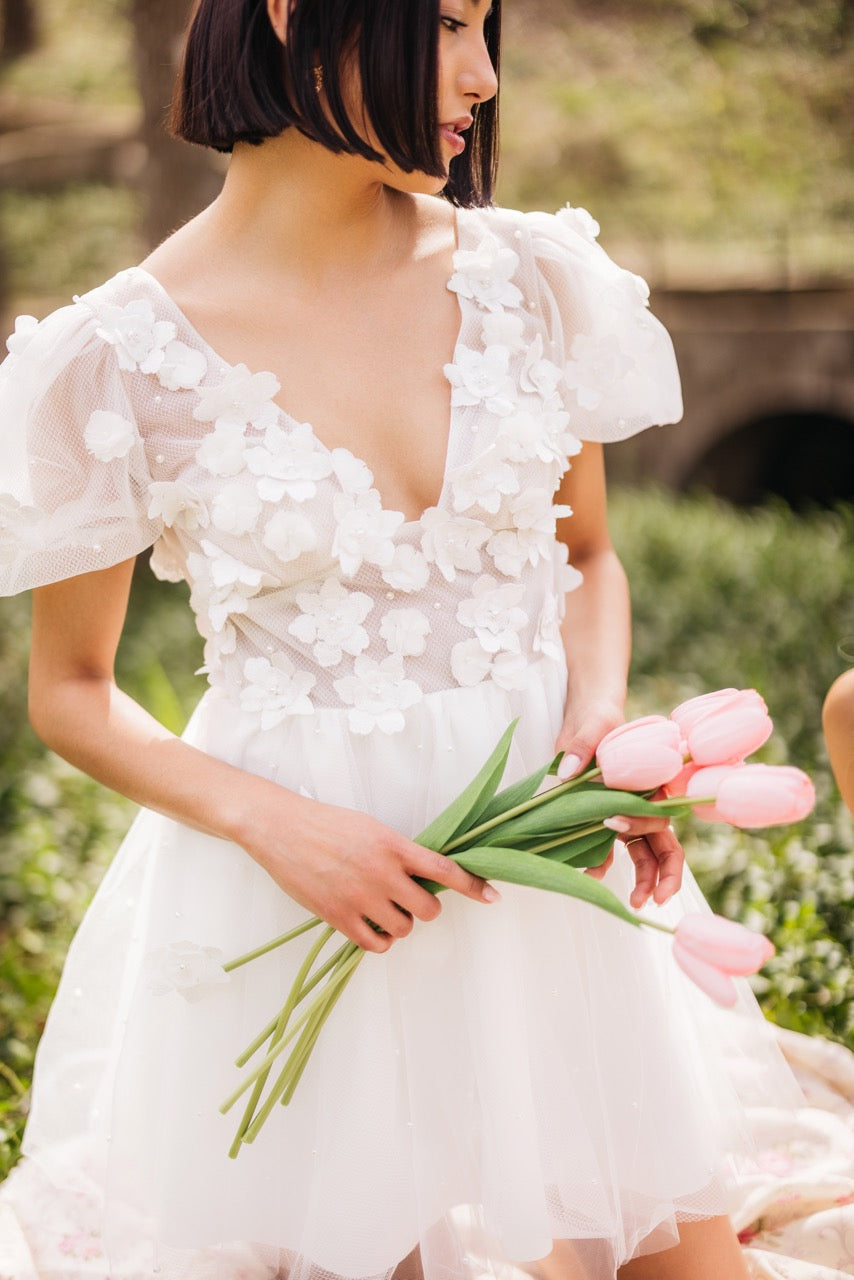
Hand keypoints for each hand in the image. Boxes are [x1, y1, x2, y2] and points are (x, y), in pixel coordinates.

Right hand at [232, 781, 498, 953]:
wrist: (281, 827)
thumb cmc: (326, 823)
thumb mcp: (371, 828)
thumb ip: (399, 851)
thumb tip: (426, 874)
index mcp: (393, 845)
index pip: (444, 870)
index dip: (473, 886)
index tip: (492, 896)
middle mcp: (381, 873)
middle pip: (428, 910)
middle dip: (424, 908)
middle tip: (409, 899)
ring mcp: (359, 897)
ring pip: (403, 929)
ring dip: (399, 923)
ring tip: (382, 908)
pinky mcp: (337, 917)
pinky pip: (374, 944)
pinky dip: (379, 940)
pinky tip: (370, 926)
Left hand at [554, 703, 684, 905]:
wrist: (583, 720)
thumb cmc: (597, 719)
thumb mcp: (592, 725)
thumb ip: (583, 745)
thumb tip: (570, 771)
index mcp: (651, 781)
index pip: (662, 812)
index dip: (646, 823)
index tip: (615, 823)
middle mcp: (643, 802)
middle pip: (664, 843)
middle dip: (664, 874)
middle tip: (654, 899)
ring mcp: (626, 813)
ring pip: (645, 854)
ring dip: (644, 880)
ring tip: (634, 902)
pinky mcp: (603, 819)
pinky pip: (611, 850)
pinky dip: (603, 864)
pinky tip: (591, 874)